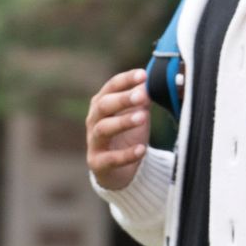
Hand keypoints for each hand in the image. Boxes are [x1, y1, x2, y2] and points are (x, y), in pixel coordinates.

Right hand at [85, 69, 149, 189]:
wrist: (119, 170)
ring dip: (123, 122)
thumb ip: (143, 98)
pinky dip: (126, 154)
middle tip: (142, 95)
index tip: (144, 75)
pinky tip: (142, 149)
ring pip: (103, 129)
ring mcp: (94, 142)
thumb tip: (152, 82)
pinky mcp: (98, 163)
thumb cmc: (128, 135)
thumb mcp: (138, 113)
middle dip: (122, 99)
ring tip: (143, 118)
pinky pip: (110, 159)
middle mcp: (94, 120)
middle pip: (103, 105)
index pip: (111, 86)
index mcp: (102, 103)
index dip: (126, 80)